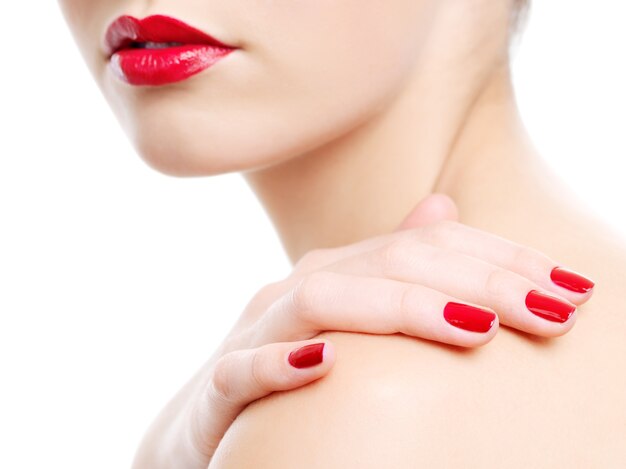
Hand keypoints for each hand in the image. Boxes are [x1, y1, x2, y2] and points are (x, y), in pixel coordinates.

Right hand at [131, 194, 594, 468]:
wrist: (202, 420)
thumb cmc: (287, 365)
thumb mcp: (348, 311)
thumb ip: (391, 266)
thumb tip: (443, 210)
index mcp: (337, 272)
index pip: (424, 245)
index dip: (497, 259)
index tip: (565, 288)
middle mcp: (298, 289)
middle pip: (388, 261)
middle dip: (475, 280)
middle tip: (547, 309)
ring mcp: (256, 333)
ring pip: (322, 301)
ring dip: (399, 308)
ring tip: (473, 327)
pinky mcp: (220, 387)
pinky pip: (243, 368)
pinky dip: (282, 363)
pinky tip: (327, 364)